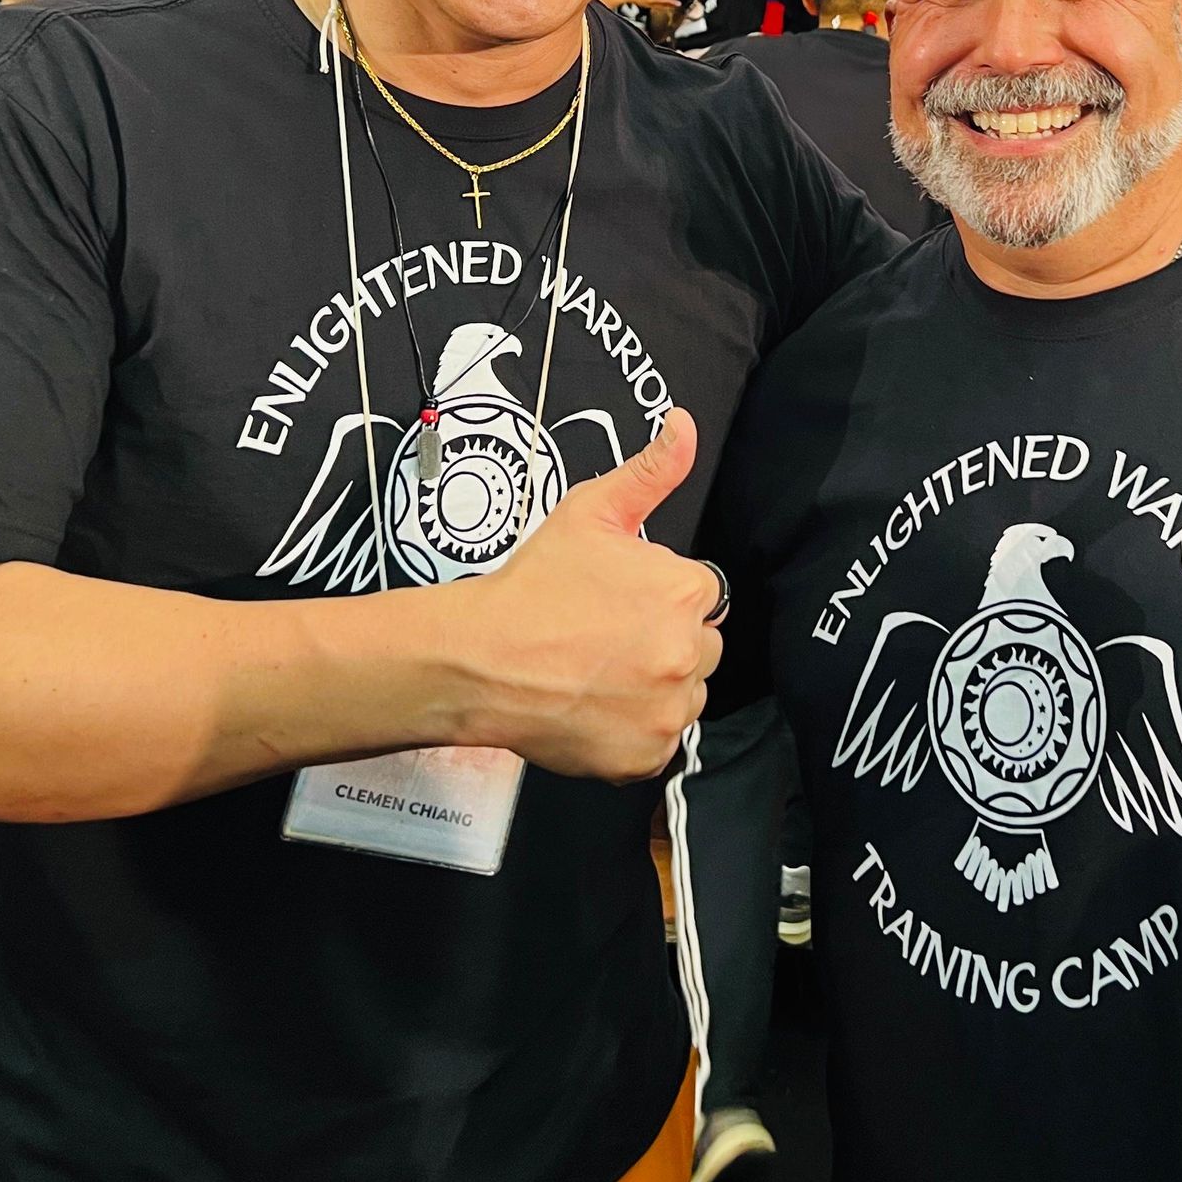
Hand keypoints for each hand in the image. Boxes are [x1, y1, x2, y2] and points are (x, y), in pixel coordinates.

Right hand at [463, 410, 720, 780]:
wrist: (481, 658)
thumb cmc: (533, 586)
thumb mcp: (591, 511)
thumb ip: (650, 471)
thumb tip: (685, 426)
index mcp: (685, 591)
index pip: (700, 596)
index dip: (660, 597)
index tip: (621, 603)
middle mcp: (688, 652)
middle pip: (699, 647)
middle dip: (664, 641)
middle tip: (607, 638)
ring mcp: (669, 709)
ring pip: (683, 696)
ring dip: (654, 688)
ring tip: (599, 673)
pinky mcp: (647, 755)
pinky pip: (658, 742)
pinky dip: (633, 730)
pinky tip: (595, 706)